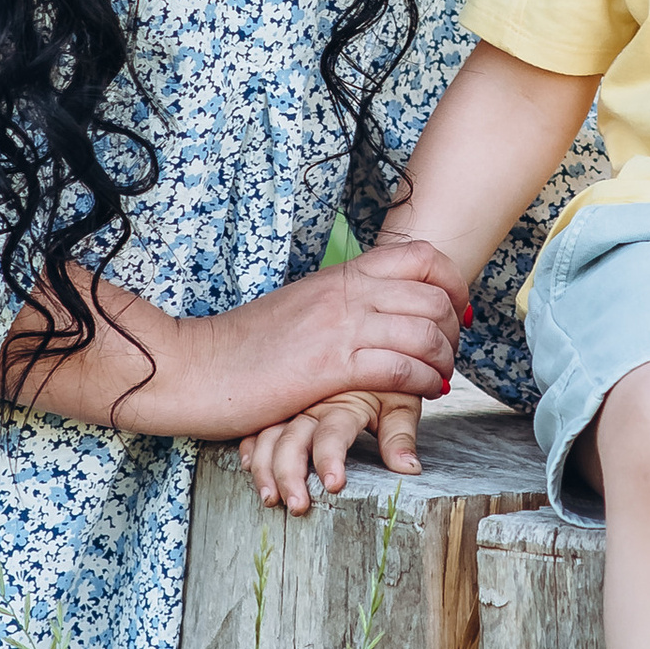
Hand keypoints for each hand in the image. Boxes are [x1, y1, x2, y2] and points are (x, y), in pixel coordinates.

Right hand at [179, 236, 467, 438]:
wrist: (193, 368)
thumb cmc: (241, 347)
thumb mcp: (298, 309)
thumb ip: (337, 303)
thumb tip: (371, 310)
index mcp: (339, 277)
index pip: (419, 256)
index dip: (451, 282)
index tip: (456, 311)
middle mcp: (345, 295)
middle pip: (432, 293)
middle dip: (454, 327)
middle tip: (450, 352)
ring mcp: (339, 328)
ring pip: (424, 330)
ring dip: (444, 358)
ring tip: (440, 377)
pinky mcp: (330, 368)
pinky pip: (400, 368)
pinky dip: (422, 381)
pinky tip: (423, 393)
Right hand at [242, 389, 424, 513]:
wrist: (369, 334)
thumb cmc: (385, 375)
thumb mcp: (399, 399)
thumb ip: (400, 434)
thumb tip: (409, 469)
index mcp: (343, 400)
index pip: (333, 434)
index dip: (331, 459)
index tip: (333, 485)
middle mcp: (311, 402)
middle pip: (292, 439)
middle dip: (290, 474)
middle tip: (297, 505)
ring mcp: (290, 403)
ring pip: (268, 435)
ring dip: (265, 468)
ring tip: (269, 498)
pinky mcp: (278, 404)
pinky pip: (255, 426)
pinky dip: (249, 446)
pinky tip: (248, 466)